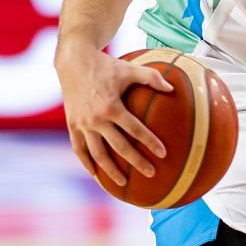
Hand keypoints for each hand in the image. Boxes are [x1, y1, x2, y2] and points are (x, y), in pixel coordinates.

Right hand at [56, 43, 173, 186]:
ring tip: (123, 183)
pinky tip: (96, 175)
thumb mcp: (130, 69)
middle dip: (136, 162)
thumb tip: (172, 88)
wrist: (73, 62)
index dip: (150, 142)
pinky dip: (87, 163)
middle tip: (151, 173)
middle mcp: (96, 119)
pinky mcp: (72, 125)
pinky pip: (79, 149)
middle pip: (119, 147)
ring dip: (110, 170)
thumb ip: (151, 78)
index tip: (163, 153)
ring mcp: (82, 124)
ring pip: (97, 153)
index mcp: (111, 106)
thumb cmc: (106, 65)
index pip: (135, 130)